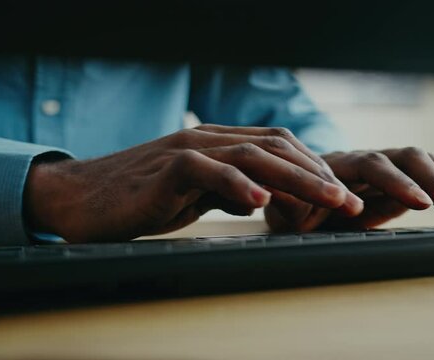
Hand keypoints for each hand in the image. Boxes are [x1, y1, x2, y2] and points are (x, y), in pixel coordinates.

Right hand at [24, 125, 361, 242]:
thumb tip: (259, 199)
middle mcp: (209, 140)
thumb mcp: (195, 196)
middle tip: (351, 204)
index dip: (314, 170)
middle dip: (320, 176)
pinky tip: (260, 200)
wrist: (82, 199)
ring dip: (296, 179)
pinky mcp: (165, 168)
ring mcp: (187, 151)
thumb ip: (227, 191)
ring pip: (252, 155)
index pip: (279, 148)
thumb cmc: (141, 199)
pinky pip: (207, 171)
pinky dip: (236, 183)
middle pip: (276, 149)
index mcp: (219, 145)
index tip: (343, 197)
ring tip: (329, 201)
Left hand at [265, 147, 433, 231]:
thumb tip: (294, 200)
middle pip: (404, 159)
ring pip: (423, 164)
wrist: (293, 201)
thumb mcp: (282, 211)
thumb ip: (289, 205)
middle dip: (433, 182)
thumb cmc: (288, 208)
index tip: (419, 204)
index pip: (370, 165)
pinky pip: (430, 177)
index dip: (393, 183)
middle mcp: (365, 161)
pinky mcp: (399, 183)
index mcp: (337, 165)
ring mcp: (385, 170)